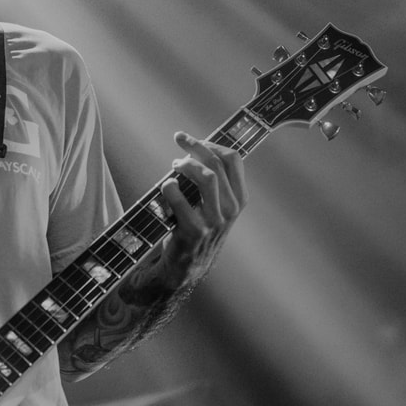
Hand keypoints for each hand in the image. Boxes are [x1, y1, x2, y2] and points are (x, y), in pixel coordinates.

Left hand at [158, 131, 246, 287]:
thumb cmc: (198, 227)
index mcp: (238, 200)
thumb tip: (198, 148)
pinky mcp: (194, 230)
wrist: (187, 265)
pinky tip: (166, 186)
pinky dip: (170, 187)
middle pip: (217, 164)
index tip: (193, 139)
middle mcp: (230, 210)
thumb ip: (213, 181)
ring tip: (174, 164)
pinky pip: (180, 199)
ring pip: (206, 177)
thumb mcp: (215, 206)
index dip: (212, 143)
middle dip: (195, 146)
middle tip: (178, 139)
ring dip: (186, 164)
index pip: (233, 160)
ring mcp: (214, 221)